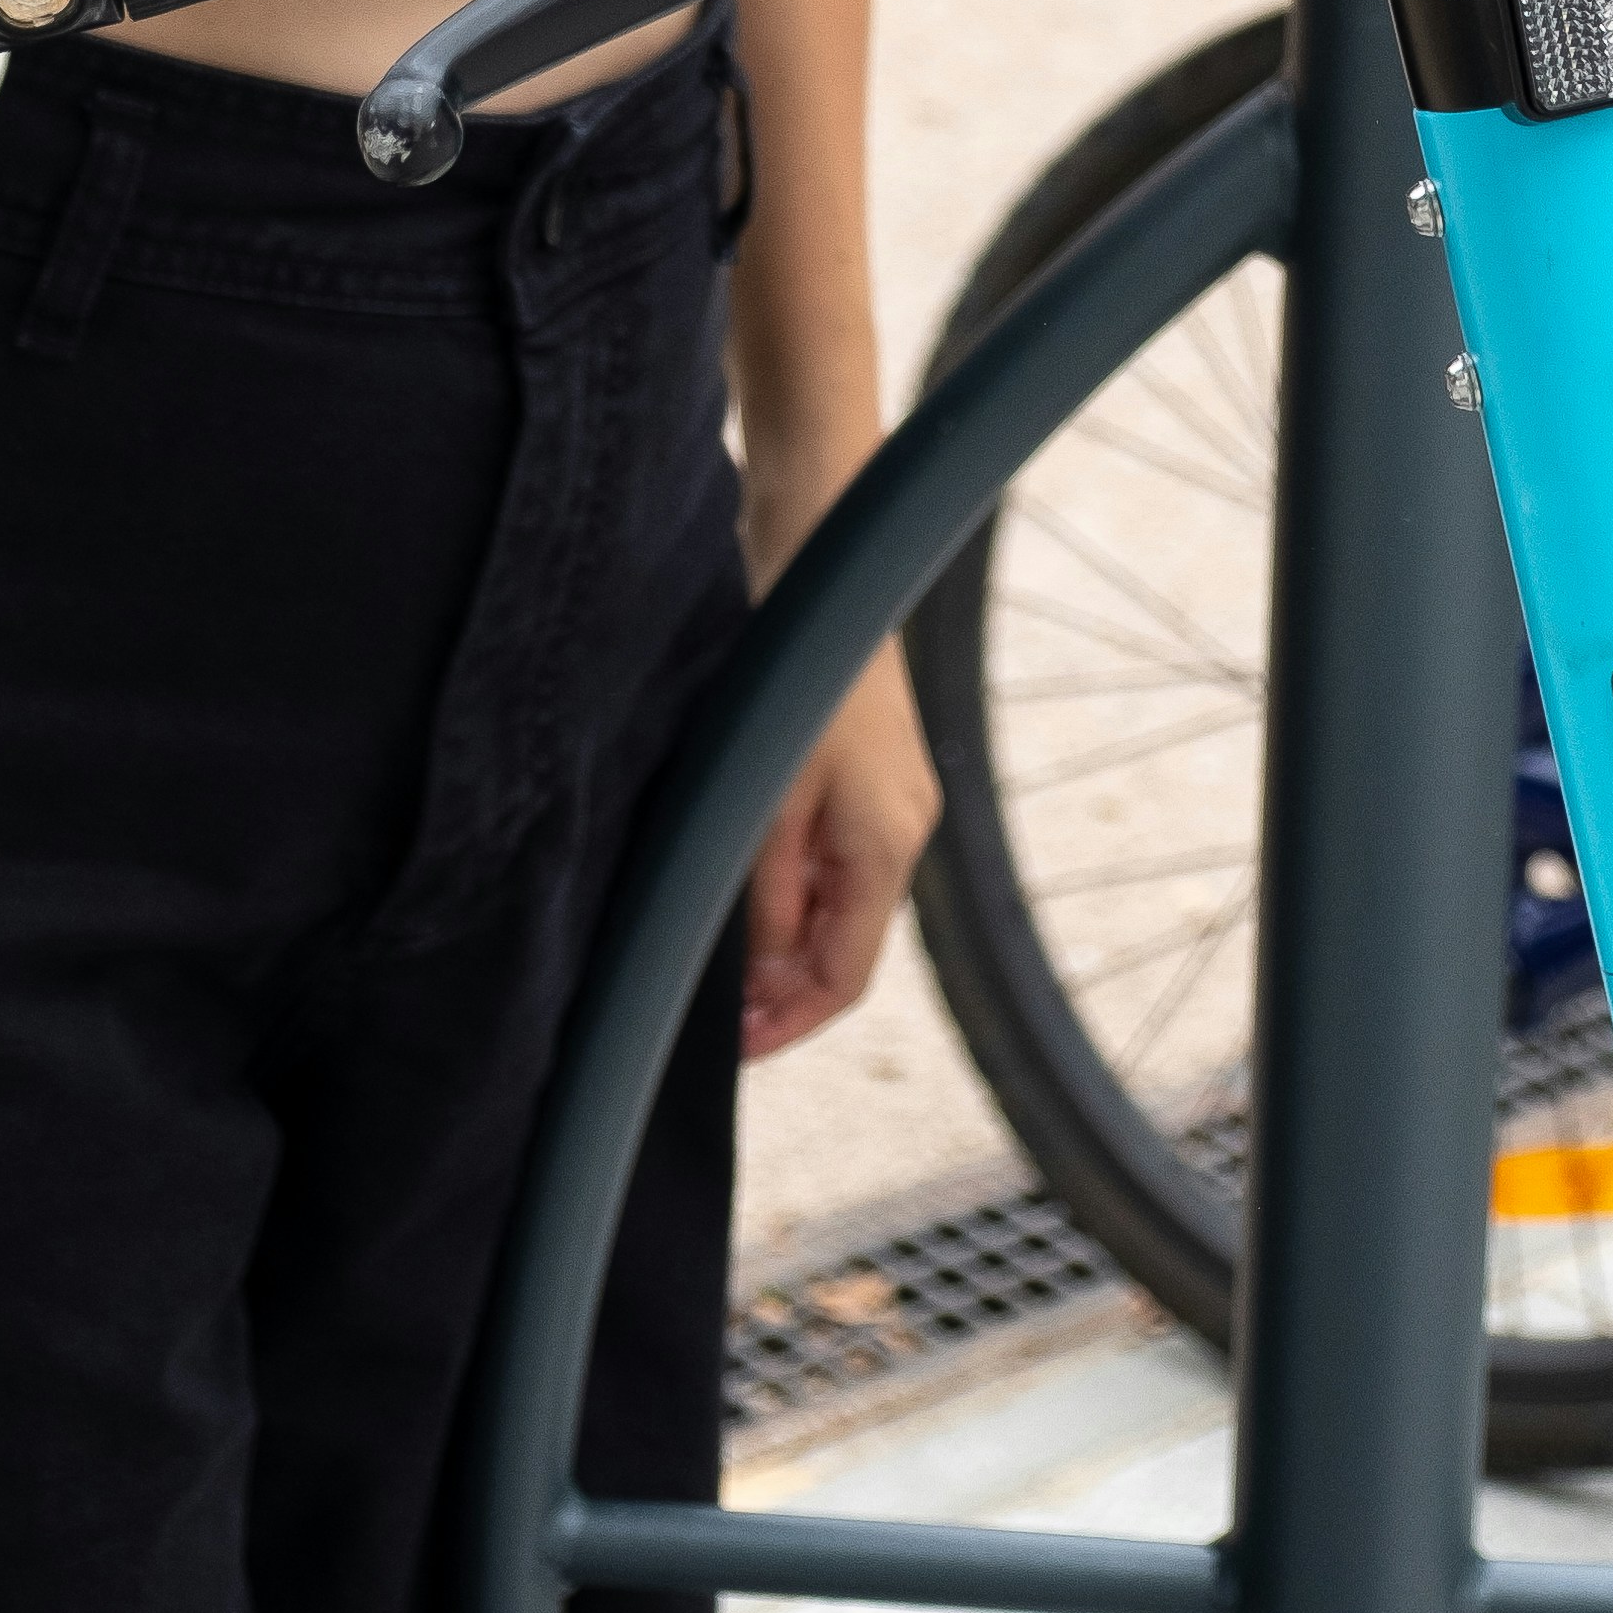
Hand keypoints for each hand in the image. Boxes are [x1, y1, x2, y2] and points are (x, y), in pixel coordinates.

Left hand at [740, 638, 941, 1061]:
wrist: (822, 564)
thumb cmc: (794, 676)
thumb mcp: (765, 801)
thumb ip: (765, 898)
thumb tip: (757, 977)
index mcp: (888, 845)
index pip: (847, 977)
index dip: (788, 1024)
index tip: (732, 1048)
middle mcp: (902, 830)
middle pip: (845, 944)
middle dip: (780, 986)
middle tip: (710, 1010)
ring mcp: (890, 800)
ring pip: (835, 902)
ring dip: (781, 937)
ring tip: (714, 955)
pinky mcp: (867, 773)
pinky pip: (831, 857)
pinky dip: (789, 888)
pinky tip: (740, 885)